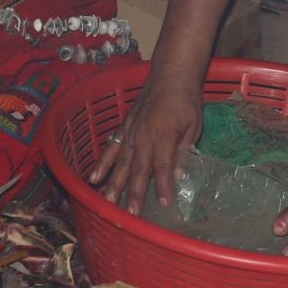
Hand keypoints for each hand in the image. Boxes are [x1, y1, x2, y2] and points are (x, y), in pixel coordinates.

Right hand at [88, 75, 203, 215]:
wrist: (170, 74)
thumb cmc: (186, 100)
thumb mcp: (194, 125)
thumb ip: (185, 150)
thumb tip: (180, 176)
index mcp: (164, 134)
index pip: (163, 166)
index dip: (162, 185)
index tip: (163, 204)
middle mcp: (143, 134)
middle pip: (137, 168)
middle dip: (133, 192)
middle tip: (129, 213)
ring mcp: (130, 131)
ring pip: (120, 161)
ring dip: (113, 182)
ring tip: (106, 201)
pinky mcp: (123, 127)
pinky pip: (111, 147)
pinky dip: (102, 163)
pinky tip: (93, 178)